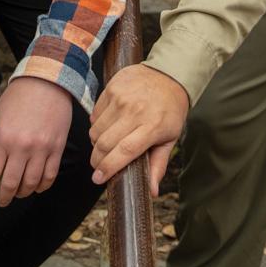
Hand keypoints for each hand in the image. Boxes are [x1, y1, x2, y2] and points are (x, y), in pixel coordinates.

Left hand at [0, 77, 74, 214]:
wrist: (47, 81)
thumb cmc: (17, 98)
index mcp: (2, 138)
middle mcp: (21, 146)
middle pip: (10, 184)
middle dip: (3, 198)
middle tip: (0, 202)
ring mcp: (41, 148)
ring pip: (31, 183)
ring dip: (23, 193)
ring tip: (17, 193)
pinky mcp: (57, 147)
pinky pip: (50, 176)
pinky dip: (42, 186)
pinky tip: (36, 186)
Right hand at [89, 64, 189, 191]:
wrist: (168, 75)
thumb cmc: (170, 110)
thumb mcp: (170, 138)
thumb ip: (158, 165)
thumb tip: (152, 192)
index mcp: (152, 127)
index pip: (125, 151)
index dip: (108, 167)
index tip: (98, 178)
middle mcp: (135, 111)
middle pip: (105, 143)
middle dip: (97, 159)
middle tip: (98, 166)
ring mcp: (122, 98)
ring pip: (96, 130)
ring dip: (97, 142)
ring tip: (106, 144)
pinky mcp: (112, 87)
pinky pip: (95, 114)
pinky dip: (97, 124)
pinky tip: (107, 125)